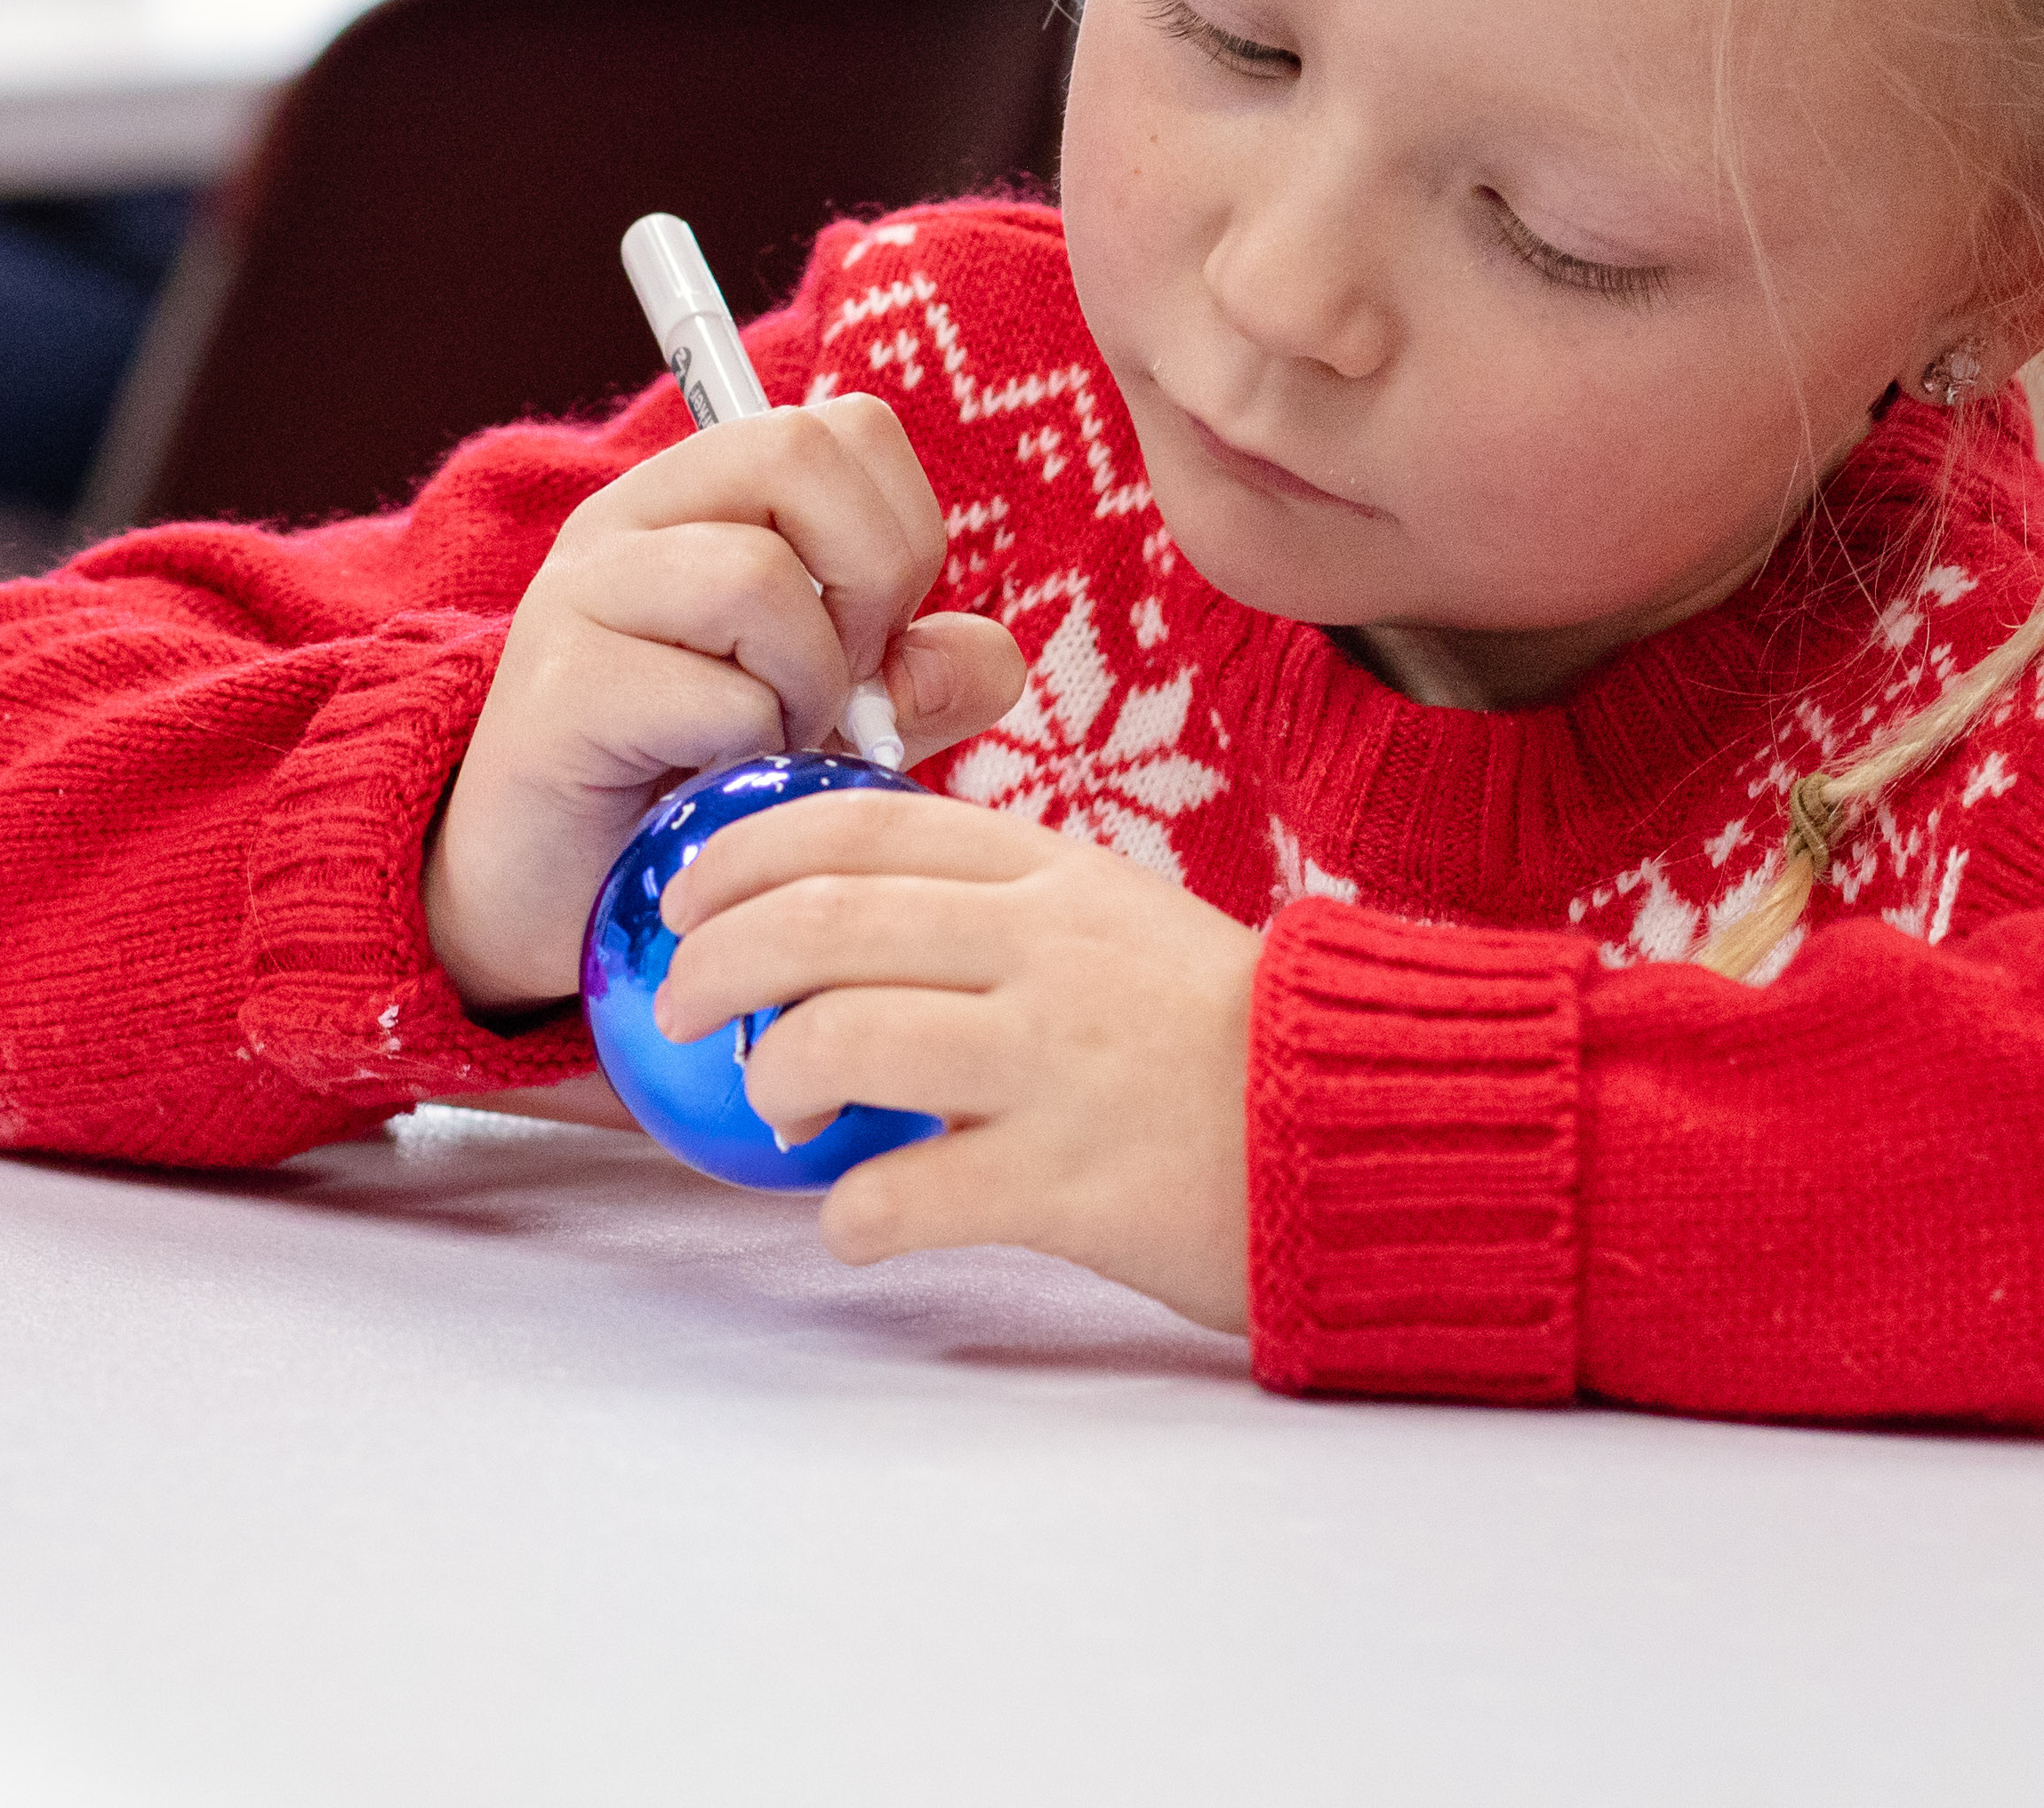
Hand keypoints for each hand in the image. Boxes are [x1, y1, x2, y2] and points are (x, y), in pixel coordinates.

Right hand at [426, 395, 1025, 1017]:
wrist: (545, 898)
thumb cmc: (691, 787)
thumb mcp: (830, 717)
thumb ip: (915, 677)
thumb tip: (992, 655)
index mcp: (700, 497)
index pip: (845, 425)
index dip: (899, 525)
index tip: (878, 631)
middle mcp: (631, 519)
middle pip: (799, 450)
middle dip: (869, 577)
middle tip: (843, 679)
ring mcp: (582, 595)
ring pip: (757, 573)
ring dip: (806, 682)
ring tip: (772, 742)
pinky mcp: (559, 691)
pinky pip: (716, 694)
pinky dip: (751, 752)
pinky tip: (712, 786)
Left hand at [652, 789, 1257, 1333]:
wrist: (1367, 1127)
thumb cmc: (1230, 1036)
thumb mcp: (1120, 921)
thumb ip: (1003, 906)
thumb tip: (859, 914)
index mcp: (1053, 876)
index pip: (860, 825)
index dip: (743, 853)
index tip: (683, 895)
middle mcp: (1044, 952)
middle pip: (823, 923)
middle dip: (714, 964)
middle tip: (676, 1009)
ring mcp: (1054, 1064)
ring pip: (842, 1040)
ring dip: (771, 1077)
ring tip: (772, 1112)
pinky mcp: (1068, 1183)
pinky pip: (904, 1195)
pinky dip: (851, 1213)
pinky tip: (855, 1219)